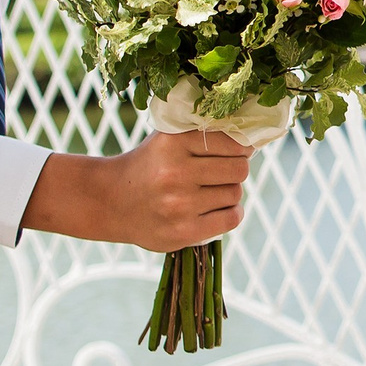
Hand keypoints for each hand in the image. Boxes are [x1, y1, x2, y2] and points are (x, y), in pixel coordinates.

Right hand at [21, 128, 252, 251]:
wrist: (111, 201)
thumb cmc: (150, 164)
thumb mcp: (169, 138)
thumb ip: (205, 133)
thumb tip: (253, 137)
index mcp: (173, 143)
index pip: (233, 143)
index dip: (240, 148)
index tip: (236, 151)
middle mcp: (175, 173)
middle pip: (239, 170)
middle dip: (236, 169)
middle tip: (222, 172)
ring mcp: (179, 205)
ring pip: (235, 194)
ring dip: (229, 192)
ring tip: (210, 190)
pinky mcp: (183, 232)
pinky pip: (231, 219)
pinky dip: (232, 213)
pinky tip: (218, 208)